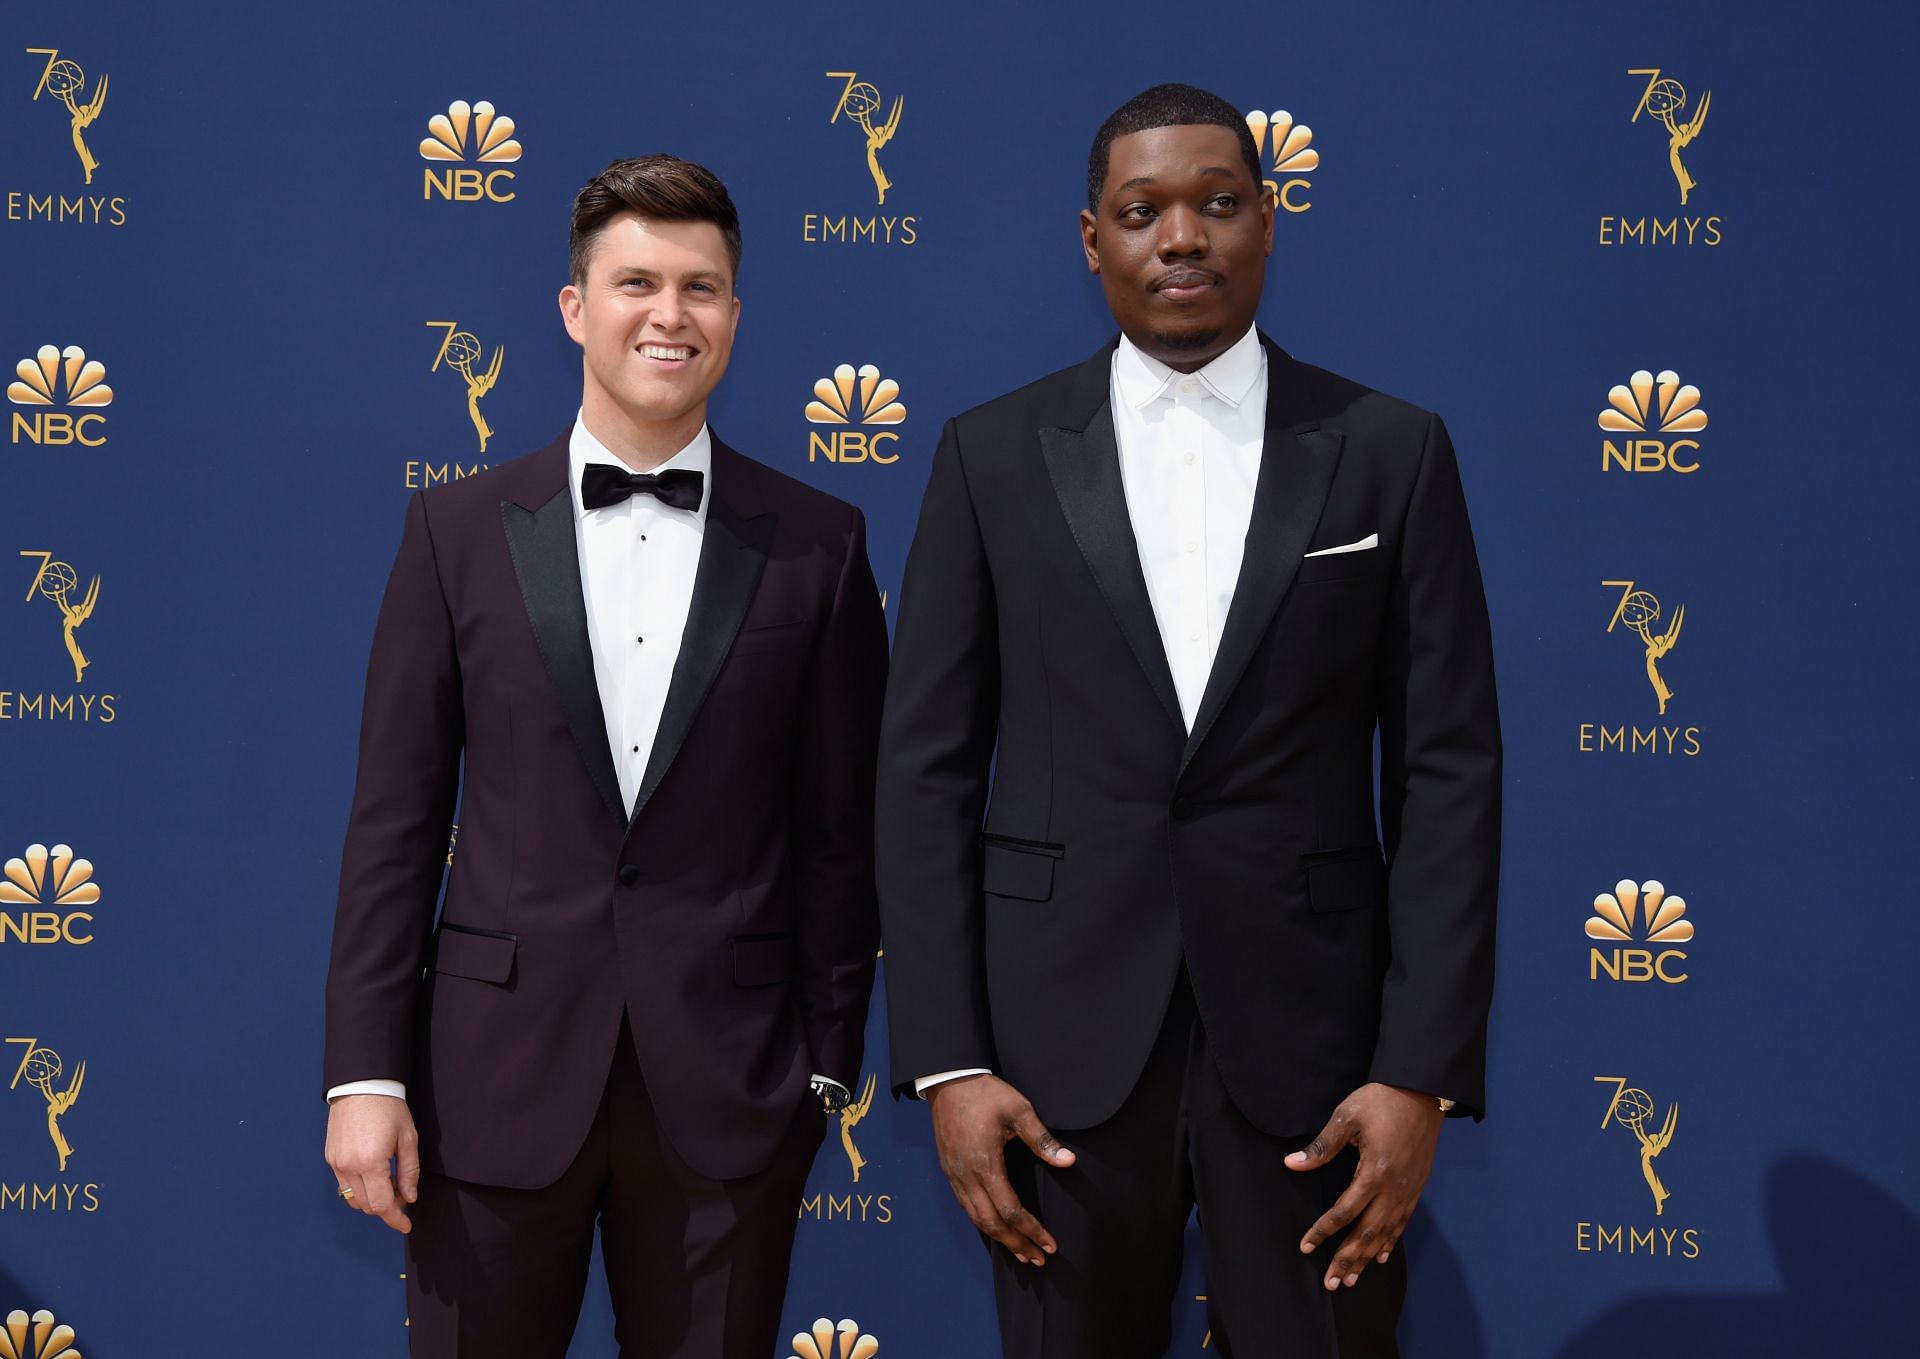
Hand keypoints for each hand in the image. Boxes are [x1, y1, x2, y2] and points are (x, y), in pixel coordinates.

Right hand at [325, 1093, 420, 1234]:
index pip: (382, 1205)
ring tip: (390, 1185)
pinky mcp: (330, 1158)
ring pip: (354, 1198)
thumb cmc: (389, 1108)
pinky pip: (344, 1184)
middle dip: (387, 1208)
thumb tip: (409, 1197)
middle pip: (367, 1206)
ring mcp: (336, 1164)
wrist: (361, 1085)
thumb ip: (409, 1171)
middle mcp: (348, 1167)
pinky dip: (360, 1188)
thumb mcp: (407, 1138)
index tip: (406, 1225)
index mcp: (370, 1163)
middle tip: (403, 1197)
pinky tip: (374, 1176)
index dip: (395, 1219)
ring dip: (372, 1200)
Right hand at [926, 1073, 1075, 1265]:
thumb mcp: (1019, 1110)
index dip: (1031, 1230)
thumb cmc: (985, 1093)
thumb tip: (1068, 1162)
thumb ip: (1042, 1139)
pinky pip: (966, 1207)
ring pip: (976, 1219)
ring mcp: (954, 1175)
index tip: (1049, 1244)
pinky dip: (984, 1223)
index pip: (1011, 1210)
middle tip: (1037, 1258)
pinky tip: (997, 1228)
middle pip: (991, 1223)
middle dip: (1016, 1244)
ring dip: (1000, 1238)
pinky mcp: (949, 1171)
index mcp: (985, 1163)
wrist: (949, 1080)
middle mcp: (966, 1176)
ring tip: (1021, 1252)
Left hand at [1287, 1082, 1443, 1289]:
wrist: (1422, 1091)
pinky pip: (1402, 1222)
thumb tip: (1292, 1164)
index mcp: (1375, 1172)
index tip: (1306, 1246)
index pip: (1345, 1212)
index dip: (1323, 1231)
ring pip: (1386, 1234)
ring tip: (1351, 1280)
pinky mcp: (1417, 1186)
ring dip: (1367, 1259)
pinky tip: (1382, 1256)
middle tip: (1330, 1284)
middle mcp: (1394, 1188)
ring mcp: (1409, 1190)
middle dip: (1347, 1260)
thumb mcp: (1346, 1116)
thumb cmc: (1381, 1100)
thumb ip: (1322, 1146)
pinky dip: (1390, 1242)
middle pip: (1368, 1234)